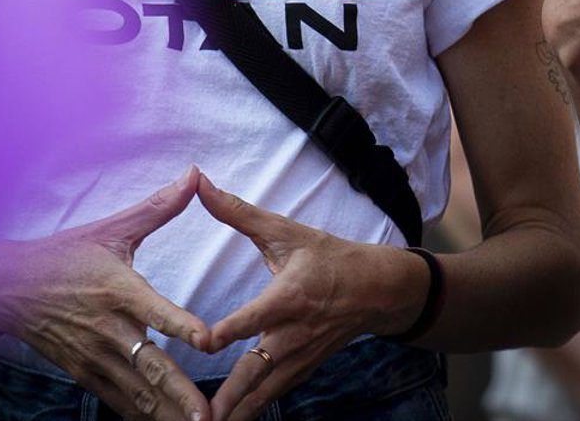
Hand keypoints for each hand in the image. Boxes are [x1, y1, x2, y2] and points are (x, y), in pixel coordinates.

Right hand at [0, 168, 211, 420]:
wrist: (6, 290)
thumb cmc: (64, 255)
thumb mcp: (111, 228)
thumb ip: (158, 208)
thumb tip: (196, 175)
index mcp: (117, 287)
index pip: (154, 308)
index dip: (181, 324)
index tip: (209, 340)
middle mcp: (106, 326)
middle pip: (148, 363)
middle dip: (179, 391)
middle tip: (208, 414)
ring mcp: (93, 354)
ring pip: (135, 389)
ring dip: (165, 411)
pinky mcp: (83, 371)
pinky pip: (116, 399)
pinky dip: (139, 414)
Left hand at [195, 173, 426, 420]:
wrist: (379, 290)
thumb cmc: (328, 257)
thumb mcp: (286, 231)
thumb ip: (238, 212)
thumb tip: (200, 181)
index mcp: (289, 297)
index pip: (254, 317)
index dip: (227, 330)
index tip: (202, 342)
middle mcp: (294, 333)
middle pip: (257, 370)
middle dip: (229, 396)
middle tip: (201, 416)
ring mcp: (300, 357)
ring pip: (264, 392)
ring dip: (238, 412)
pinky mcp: (302, 370)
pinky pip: (274, 396)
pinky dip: (253, 411)